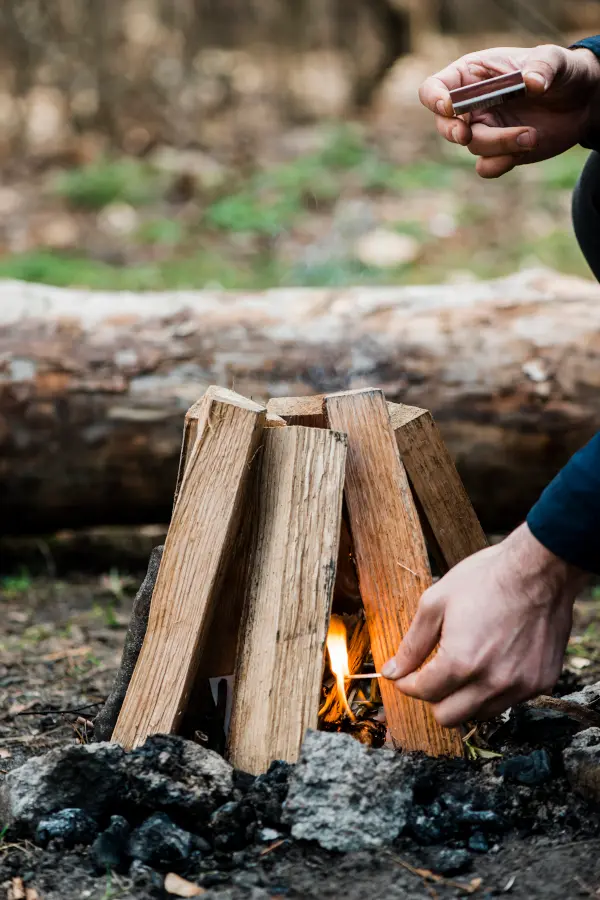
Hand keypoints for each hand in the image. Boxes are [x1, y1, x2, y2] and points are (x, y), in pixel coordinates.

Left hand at [381, 524, 587, 726]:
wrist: (540, 569)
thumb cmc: (486, 579)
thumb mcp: (436, 603)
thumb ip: (412, 644)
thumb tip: (392, 672)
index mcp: (461, 663)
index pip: (423, 693)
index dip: (408, 683)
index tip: (406, 675)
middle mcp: (492, 682)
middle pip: (448, 717)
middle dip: (433, 696)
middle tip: (433, 673)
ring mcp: (520, 686)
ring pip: (479, 713)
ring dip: (465, 696)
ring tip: (465, 664)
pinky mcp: (541, 682)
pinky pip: (508, 701)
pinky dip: (494, 689)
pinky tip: (493, 660)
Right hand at [419, 44, 599, 177]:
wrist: (580, 102)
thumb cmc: (560, 72)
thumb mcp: (554, 59)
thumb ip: (543, 66)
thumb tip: (531, 83)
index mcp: (472, 75)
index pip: (435, 87)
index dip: (435, 98)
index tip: (449, 106)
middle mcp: (471, 105)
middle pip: (444, 124)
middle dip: (453, 131)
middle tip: (466, 135)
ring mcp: (483, 131)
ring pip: (472, 146)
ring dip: (500, 143)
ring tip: (531, 135)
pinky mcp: (498, 153)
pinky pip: (486, 167)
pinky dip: (500, 164)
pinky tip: (524, 149)